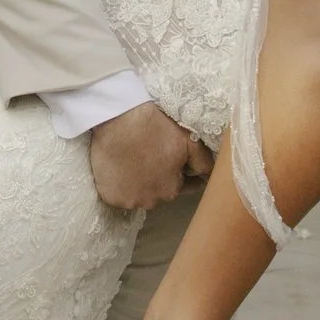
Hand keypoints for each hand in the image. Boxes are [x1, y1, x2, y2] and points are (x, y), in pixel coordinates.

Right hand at [87, 101, 206, 210]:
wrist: (119, 117)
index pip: (181, 186)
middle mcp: (151, 202)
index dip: (178, 171)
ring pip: (137, 194)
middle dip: (157, 177)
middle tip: (150, 155)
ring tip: (133, 160)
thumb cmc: (156, 127)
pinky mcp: (108, 196)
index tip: (170, 158)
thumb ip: (203, 163)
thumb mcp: (189, 141)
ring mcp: (128, 200)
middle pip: (157, 191)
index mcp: (172, 190)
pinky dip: (118, 184)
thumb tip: (210, 176)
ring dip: (137, 182)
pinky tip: (119, 166)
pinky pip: (117, 193)